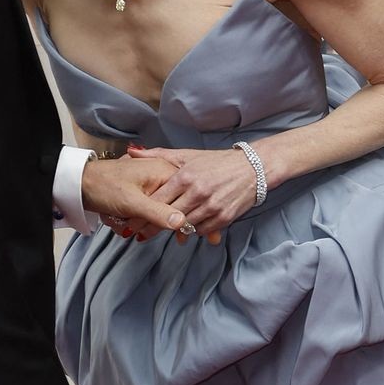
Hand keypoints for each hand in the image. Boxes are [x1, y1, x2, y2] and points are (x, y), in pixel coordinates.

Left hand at [81, 155, 186, 242]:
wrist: (79, 183)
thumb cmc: (103, 186)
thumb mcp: (132, 202)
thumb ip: (159, 213)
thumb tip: (183, 223)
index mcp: (165, 171)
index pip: (184, 199)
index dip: (178, 218)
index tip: (172, 234)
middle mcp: (162, 174)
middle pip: (171, 208)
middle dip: (151, 222)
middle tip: (133, 226)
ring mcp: (151, 184)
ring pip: (157, 213)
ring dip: (139, 223)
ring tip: (122, 220)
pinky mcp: (142, 192)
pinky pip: (147, 212)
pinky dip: (134, 219)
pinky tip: (122, 219)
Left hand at [127, 145, 260, 241]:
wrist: (253, 168)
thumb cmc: (217, 162)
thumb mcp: (187, 156)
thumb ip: (158, 155)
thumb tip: (131, 151)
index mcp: (185, 176)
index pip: (157, 200)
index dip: (141, 212)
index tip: (130, 220)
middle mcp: (198, 192)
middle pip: (167, 217)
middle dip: (151, 226)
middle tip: (138, 233)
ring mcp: (211, 207)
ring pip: (184, 226)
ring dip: (173, 230)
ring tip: (160, 231)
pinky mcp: (223, 218)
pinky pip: (201, 231)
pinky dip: (193, 231)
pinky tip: (186, 228)